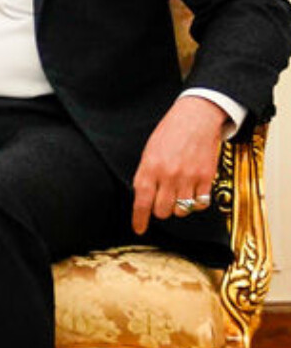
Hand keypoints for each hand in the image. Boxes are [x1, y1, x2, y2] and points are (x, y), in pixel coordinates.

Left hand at [130, 95, 228, 234]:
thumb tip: (144, 197)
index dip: (139, 219)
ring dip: (179, 207)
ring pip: (181, 210)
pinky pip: (201, 203)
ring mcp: (188, 177)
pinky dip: (196, 204)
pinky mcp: (206, 178)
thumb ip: (146, 175)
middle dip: (160, 210)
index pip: (141, 202)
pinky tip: (194, 194)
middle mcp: (168, 175)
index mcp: (149, 168)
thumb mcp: (149, 152)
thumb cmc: (170, 133)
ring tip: (179, 195)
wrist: (196, 118)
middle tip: (163, 201)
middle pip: (162, 211)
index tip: (139, 229)